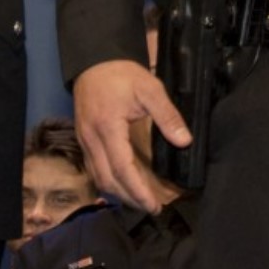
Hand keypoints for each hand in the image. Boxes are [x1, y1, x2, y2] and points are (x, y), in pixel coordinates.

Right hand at [72, 59, 190, 213]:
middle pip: (107, 180)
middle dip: (129, 198)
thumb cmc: (121, 74)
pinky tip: (121, 183)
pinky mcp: (83, 139)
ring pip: (98, 177)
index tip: (153, 204)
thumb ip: (167, 115)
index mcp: (108, 128)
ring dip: (118, 192)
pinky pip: (93, 168)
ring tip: (139, 199)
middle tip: (151, 207)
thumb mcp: (149, 88)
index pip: (122, 168)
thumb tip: (185, 140)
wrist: (93, 61)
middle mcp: (91, 139)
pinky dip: (108, 180)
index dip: (138, 190)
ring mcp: (84, 140)